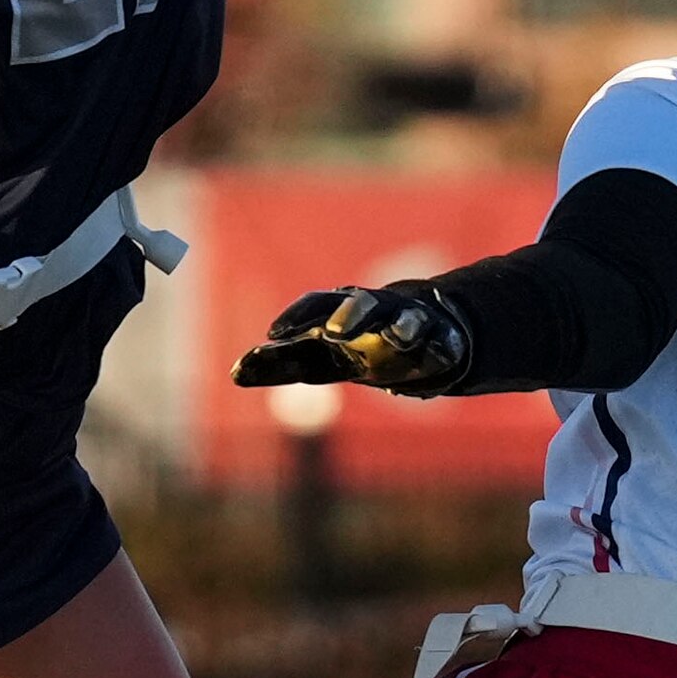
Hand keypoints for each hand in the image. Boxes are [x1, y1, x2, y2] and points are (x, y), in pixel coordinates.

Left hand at [235, 281, 475, 397]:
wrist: (416, 332)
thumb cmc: (357, 345)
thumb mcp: (320, 357)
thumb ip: (282, 364)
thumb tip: (235, 373)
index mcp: (339, 314)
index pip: (314, 308)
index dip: (296, 319)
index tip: (272, 335)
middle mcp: (373, 313)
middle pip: (360, 304)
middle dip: (350, 314)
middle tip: (335, 332)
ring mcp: (408, 323)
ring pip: (404, 318)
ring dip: (400, 326)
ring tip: (397, 336)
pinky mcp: (438, 340)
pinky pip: (440, 341)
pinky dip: (439, 345)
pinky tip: (440, 353)